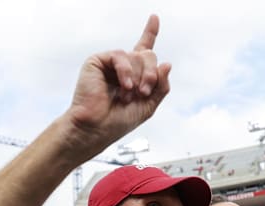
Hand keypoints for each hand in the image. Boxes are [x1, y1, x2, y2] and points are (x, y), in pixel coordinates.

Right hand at [64, 15, 171, 158]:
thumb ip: (161, 86)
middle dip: (152, 75)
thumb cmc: (119, 120)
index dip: (150, 32)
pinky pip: (121, 56)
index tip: (154, 18)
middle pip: (149, 55)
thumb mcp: (149, 105)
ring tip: (130, 95)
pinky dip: (126, 72)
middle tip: (144, 93)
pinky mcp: (98, 61)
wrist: (98, 128)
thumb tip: (167, 63)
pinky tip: (124, 87)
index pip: (144, 49)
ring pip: (137, 56)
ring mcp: (111, 63)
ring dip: (140, 77)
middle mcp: (123, 66)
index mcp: (135, 75)